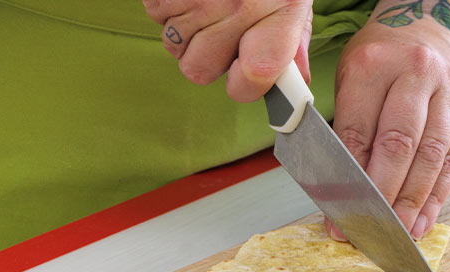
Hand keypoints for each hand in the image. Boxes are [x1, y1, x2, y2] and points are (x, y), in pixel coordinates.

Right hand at [143, 0, 312, 100]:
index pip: (249, 81)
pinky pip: (154, 15)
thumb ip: (293, 44)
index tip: (244, 77)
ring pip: (173, 44)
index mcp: (277, 15)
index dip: (243, 86)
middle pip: (199, 69)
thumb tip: (295, 84)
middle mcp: (237, 6)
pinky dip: (167, 7)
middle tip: (222, 30)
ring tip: (207, 4)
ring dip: (186, 31)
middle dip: (207, 57)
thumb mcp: (294, 1)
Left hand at [328, 19, 449, 239]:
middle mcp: (416, 74)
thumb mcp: (352, 77)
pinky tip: (423, 219)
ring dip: (413, 202)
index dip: (348, 179)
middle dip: (383, 195)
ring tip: (398, 232)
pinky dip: (437, 196)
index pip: (358, 132)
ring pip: (431, 157)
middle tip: (370, 228)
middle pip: (399, 145)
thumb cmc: (384, 60)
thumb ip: (348, 126)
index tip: (340, 213)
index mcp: (374, 64)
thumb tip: (341, 190)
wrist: (435, 30)